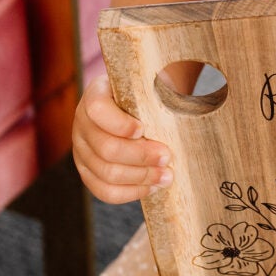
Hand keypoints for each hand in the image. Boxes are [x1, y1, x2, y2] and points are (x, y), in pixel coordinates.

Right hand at [72, 73, 172, 203]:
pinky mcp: (88, 172)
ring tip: (167, 176)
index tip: (144, 129)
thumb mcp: (152, 83)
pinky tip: (152, 187)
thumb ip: (167, 82)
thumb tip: (193, 87)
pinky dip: (130, 192)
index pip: (97, 109)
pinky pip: (104, 191)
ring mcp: (82, 151)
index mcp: (96, 95)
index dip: (120, 123)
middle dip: (141, 156)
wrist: (130, 109)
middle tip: (167, 157)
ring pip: (107, 173)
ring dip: (141, 177)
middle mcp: (82, 123)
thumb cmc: (147, 95)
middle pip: (106, 148)